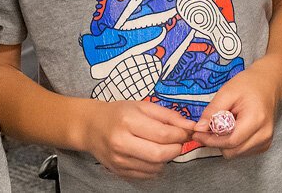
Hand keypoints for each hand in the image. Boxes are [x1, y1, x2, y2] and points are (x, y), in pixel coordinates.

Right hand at [81, 100, 196, 179]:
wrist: (91, 127)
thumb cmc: (118, 114)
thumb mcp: (142, 106)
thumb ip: (168, 115)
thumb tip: (190, 126)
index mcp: (128, 121)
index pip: (163, 134)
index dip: (181, 134)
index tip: (187, 131)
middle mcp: (122, 142)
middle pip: (160, 154)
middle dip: (176, 149)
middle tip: (178, 141)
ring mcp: (119, 160)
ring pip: (156, 167)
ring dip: (166, 158)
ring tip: (163, 146)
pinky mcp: (120, 171)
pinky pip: (147, 174)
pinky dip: (156, 166)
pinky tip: (152, 154)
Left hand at [193, 66, 281, 157]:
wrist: (268, 84)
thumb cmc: (249, 84)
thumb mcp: (227, 91)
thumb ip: (213, 111)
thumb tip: (199, 128)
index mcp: (256, 120)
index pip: (230, 142)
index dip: (211, 140)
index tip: (197, 134)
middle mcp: (264, 135)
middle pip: (232, 151)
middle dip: (216, 142)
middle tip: (205, 129)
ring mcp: (265, 142)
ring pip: (236, 153)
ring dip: (224, 143)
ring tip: (222, 125)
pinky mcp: (264, 145)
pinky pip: (242, 151)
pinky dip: (232, 143)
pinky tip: (232, 128)